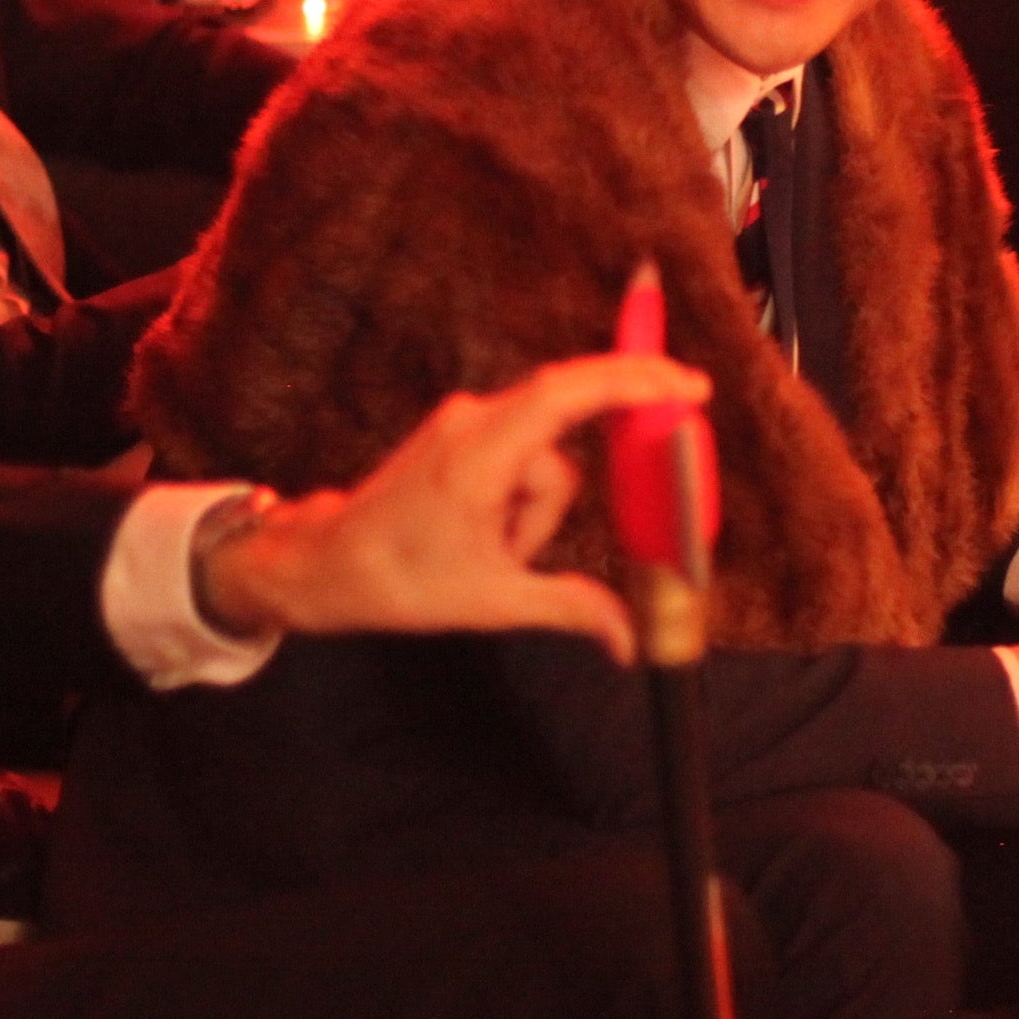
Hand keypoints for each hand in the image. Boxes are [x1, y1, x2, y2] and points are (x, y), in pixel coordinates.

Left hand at [197, 350, 713, 665]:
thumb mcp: (494, 601)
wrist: (330, 565)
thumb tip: (627, 638)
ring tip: (494, 558)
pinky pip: (520, 456)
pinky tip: (491, 540)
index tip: (688, 387)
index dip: (634, 380)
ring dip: (536, 511)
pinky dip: (522, 500)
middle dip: (567, 487)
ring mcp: (465, 422)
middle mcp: (475, 419)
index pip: (571, 391)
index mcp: (482, 451)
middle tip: (582, 503)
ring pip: (543, 456)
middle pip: (565, 427)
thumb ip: (571, 608)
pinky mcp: (460, 434)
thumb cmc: (400, 578)